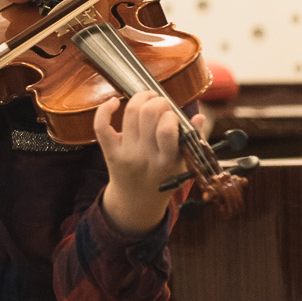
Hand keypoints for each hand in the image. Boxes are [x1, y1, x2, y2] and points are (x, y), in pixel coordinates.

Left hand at [95, 92, 195, 236]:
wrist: (137, 202)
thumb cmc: (164, 180)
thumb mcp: (184, 166)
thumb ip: (193, 141)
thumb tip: (200, 116)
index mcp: (167, 161)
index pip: (167, 129)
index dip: (170, 115)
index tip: (173, 116)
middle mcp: (145, 157)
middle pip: (148, 114)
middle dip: (158, 101)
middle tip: (162, 104)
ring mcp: (126, 154)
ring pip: (130, 113)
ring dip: (140, 98)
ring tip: (148, 98)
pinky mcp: (110, 153)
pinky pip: (101, 127)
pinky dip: (105, 109)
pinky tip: (114, 101)